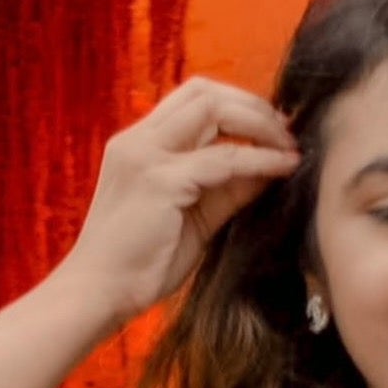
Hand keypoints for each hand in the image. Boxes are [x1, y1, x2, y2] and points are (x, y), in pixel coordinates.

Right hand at [56, 80, 302, 331]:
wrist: (98, 296)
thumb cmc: (139, 266)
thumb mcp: (190, 220)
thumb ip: (224, 191)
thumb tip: (267, 169)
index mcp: (138, 144)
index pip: (193, 99)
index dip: (235, 105)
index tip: (268, 129)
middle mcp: (139, 140)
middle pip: (205, 92)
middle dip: (252, 106)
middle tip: (286, 133)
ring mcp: (147, 156)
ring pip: (214, 110)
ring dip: (259, 124)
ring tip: (288, 147)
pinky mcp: (161, 182)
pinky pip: (224, 158)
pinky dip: (259, 160)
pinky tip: (282, 169)